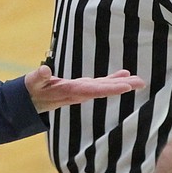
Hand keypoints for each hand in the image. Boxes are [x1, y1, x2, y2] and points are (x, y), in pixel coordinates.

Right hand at [24, 65, 143, 113]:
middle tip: (141, 83)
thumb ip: (38, 77)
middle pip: (104, 90)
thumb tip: (45, 69)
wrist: (30, 103)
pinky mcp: (81, 87)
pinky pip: (100, 83)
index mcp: (69, 92)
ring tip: (139, 80)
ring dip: (122, 83)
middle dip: (123, 86)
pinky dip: (113, 79)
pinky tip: (125, 74)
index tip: (125, 87)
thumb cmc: (30, 92)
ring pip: (105, 87)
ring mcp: (82, 91)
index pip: (92, 90)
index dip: (109, 88)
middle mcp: (79, 93)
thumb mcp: (31, 84)